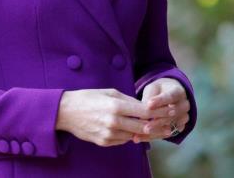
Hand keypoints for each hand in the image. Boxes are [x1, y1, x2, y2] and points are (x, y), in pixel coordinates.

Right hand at [55, 88, 169, 146]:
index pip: (144, 111)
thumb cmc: (87, 98)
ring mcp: (109, 133)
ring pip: (135, 135)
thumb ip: (127, 99)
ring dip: (143, 132)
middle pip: (143, 127)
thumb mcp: (108, 92)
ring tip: (152, 128)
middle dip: (157, 126)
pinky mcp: (104, 142)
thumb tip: (143, 107)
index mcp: (115, 105)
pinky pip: (123, 140)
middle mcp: (114, 121)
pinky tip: (130, 130)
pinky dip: (129, 135)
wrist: (66, 111)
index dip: (158, 112)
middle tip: (166, 125)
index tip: (167, 111)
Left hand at [131, 78, 190, 142]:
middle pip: (173, 114)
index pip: (170, 96)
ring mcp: (183, 117)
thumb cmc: (158, 91)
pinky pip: (168, 133)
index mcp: (178, 92)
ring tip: (142, 133)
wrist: (166, 95)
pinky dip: (155, 135)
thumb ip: (149, 98)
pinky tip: (143, 138)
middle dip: (158, 121)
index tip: (149, 105)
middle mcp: (184, 105)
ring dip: (156, 130)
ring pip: (171, 125)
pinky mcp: (179, 127)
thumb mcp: (153, 89)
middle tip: (145, 126)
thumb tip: (142, 110)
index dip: (160, 101)